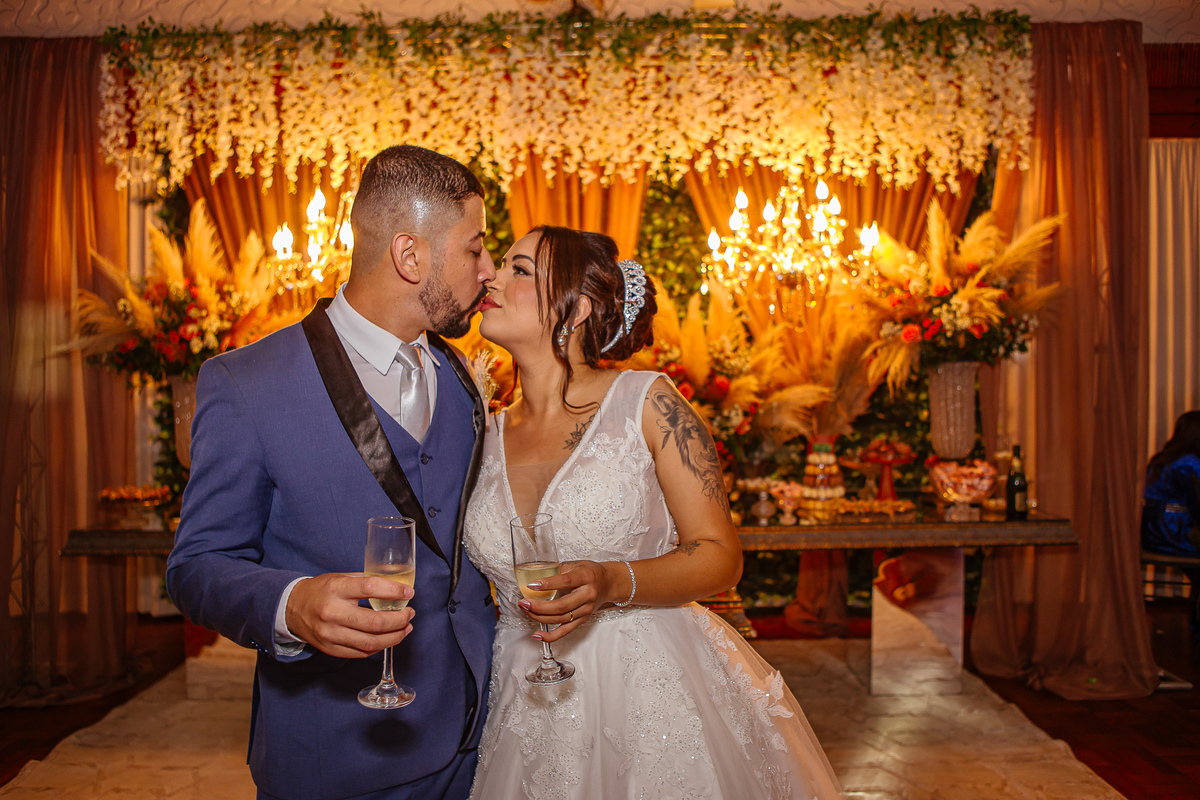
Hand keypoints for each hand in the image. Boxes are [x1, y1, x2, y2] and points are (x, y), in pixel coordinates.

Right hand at [286, 572, 414, 658]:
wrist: (292, 608)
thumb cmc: (320, 591)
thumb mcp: (340, 577)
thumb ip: (366, 581)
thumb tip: (396, 587)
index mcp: (335, 589)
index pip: (370, 588)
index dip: (394, 591)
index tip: (409, 593)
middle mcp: (332, 613)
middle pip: (374, 622)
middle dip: (399, 620)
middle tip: (410, 614)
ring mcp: (330, 634)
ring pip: (371, 642)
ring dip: (395, 637)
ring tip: (405, 628)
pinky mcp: (331, 649)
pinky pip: (362, 652)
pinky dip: (380, 646)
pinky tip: (389, 638)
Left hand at [518, 560, 614, 642]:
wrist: (608, 583)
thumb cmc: (590, 572)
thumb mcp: (576, 564)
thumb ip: (558, 570)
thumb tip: (535, 575)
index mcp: (585, 577)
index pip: (565, 582)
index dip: (548, 584)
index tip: (531, 585)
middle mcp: (588, 595)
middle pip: (562, 606)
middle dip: (539, 606)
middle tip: (524, 602)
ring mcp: (586, 610)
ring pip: (561, 619)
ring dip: (540, 617)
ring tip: (526, 611)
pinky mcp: (583, 620)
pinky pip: (566, 631)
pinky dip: (551, 636)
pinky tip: (537, 635)